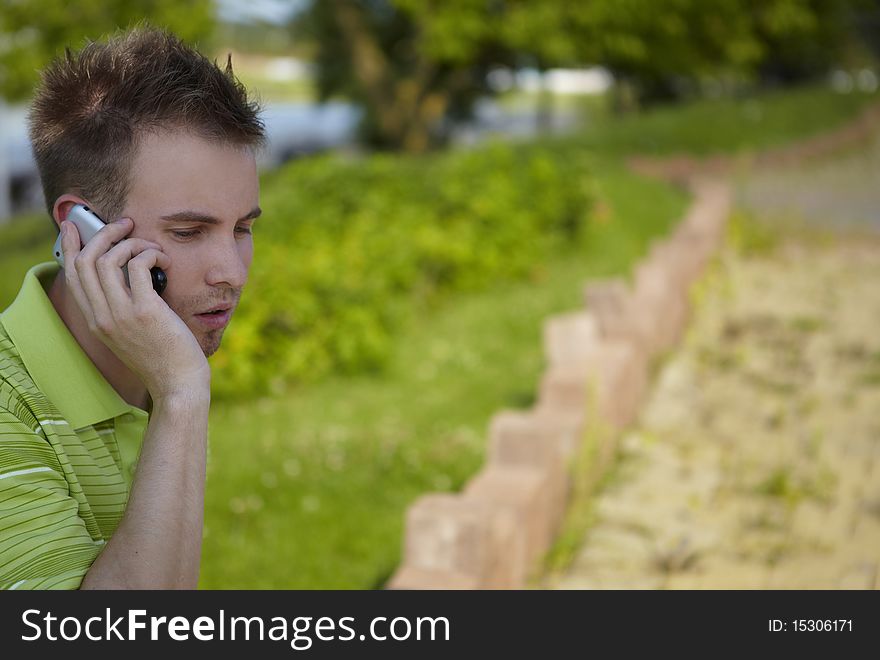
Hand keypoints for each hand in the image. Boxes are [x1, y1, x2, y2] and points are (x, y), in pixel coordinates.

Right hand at [60, 217, 209, 399]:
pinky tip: (163, 260)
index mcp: (96, 321)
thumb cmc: (163, 357)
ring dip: (131, 242)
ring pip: (108, 259)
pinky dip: (150, 254)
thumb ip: (123, 308)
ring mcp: (121, 314)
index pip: (72, 277)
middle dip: (103, 234)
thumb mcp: (132, 333)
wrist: (178, 384)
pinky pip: (138, 265)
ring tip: (151, 247)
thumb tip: (131, 273)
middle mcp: (102, 316)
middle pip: (85, 261)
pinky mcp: (145, 311)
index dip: (70, 247)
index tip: (74, 227)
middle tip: (125, 225)